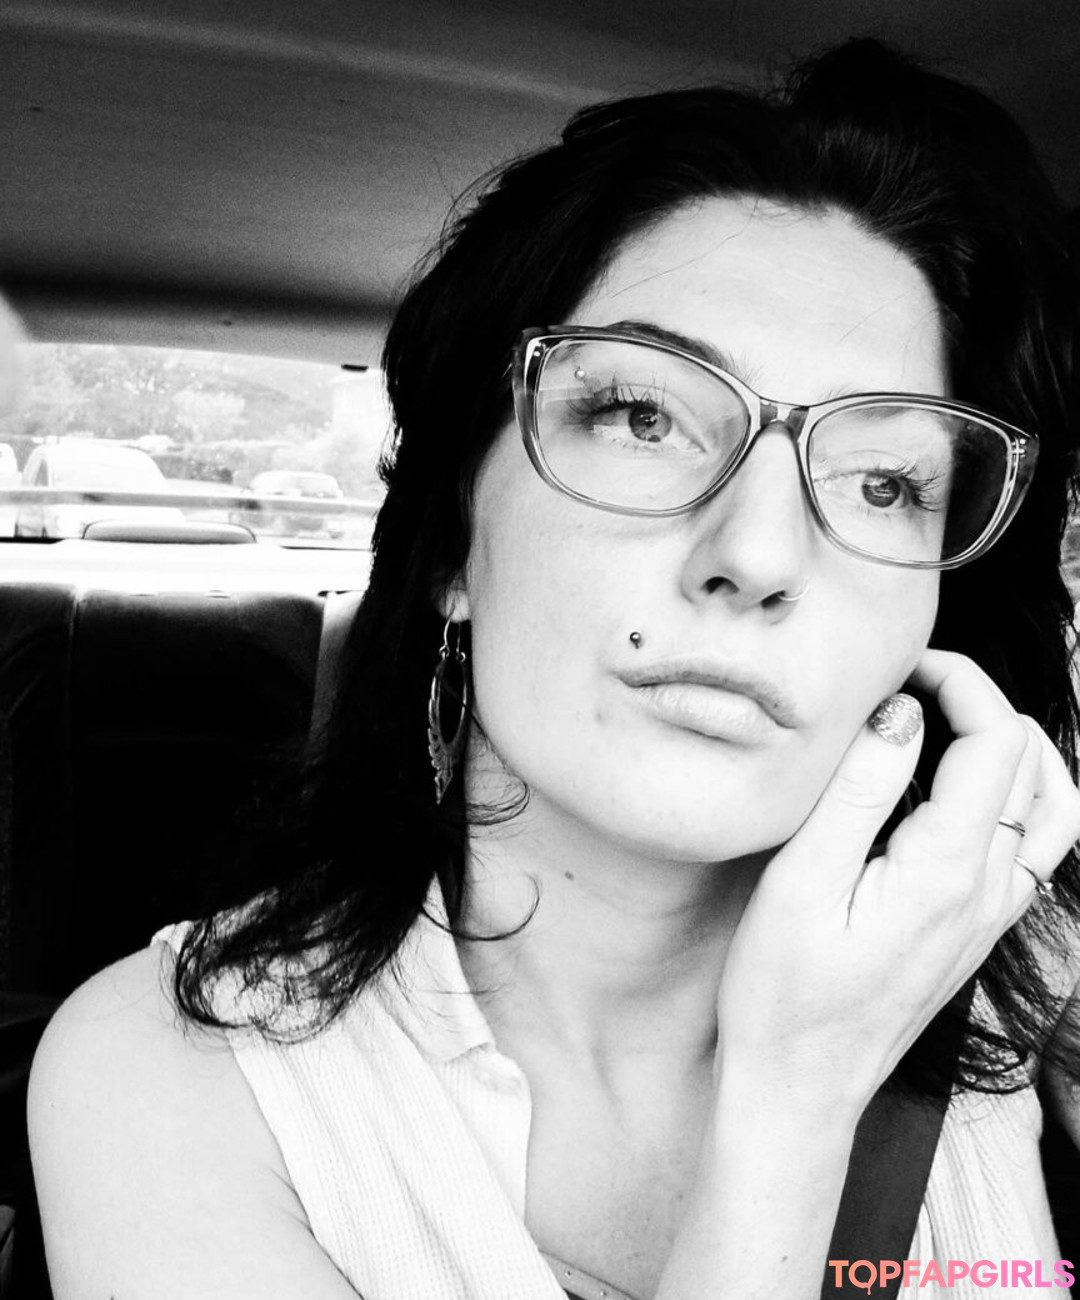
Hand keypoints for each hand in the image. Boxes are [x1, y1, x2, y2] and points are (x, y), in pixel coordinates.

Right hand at [715, 649, 1079, 1112]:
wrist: (799, 1088)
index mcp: (948, 869)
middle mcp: (988, 890)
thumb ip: (859, 789)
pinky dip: (1016, 796)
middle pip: (1031, 762)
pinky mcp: (976, 932)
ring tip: (948, 723)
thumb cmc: (783, 993)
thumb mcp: (801, 882)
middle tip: (908, 687)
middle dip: (979, 702)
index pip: (998, 739)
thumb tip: (901, 715)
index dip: (958, 681)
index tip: (897, 670)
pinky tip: (961, 792)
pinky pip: (1033, 847)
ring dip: (1013, 747)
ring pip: (1053, 806)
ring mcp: (990, 915)